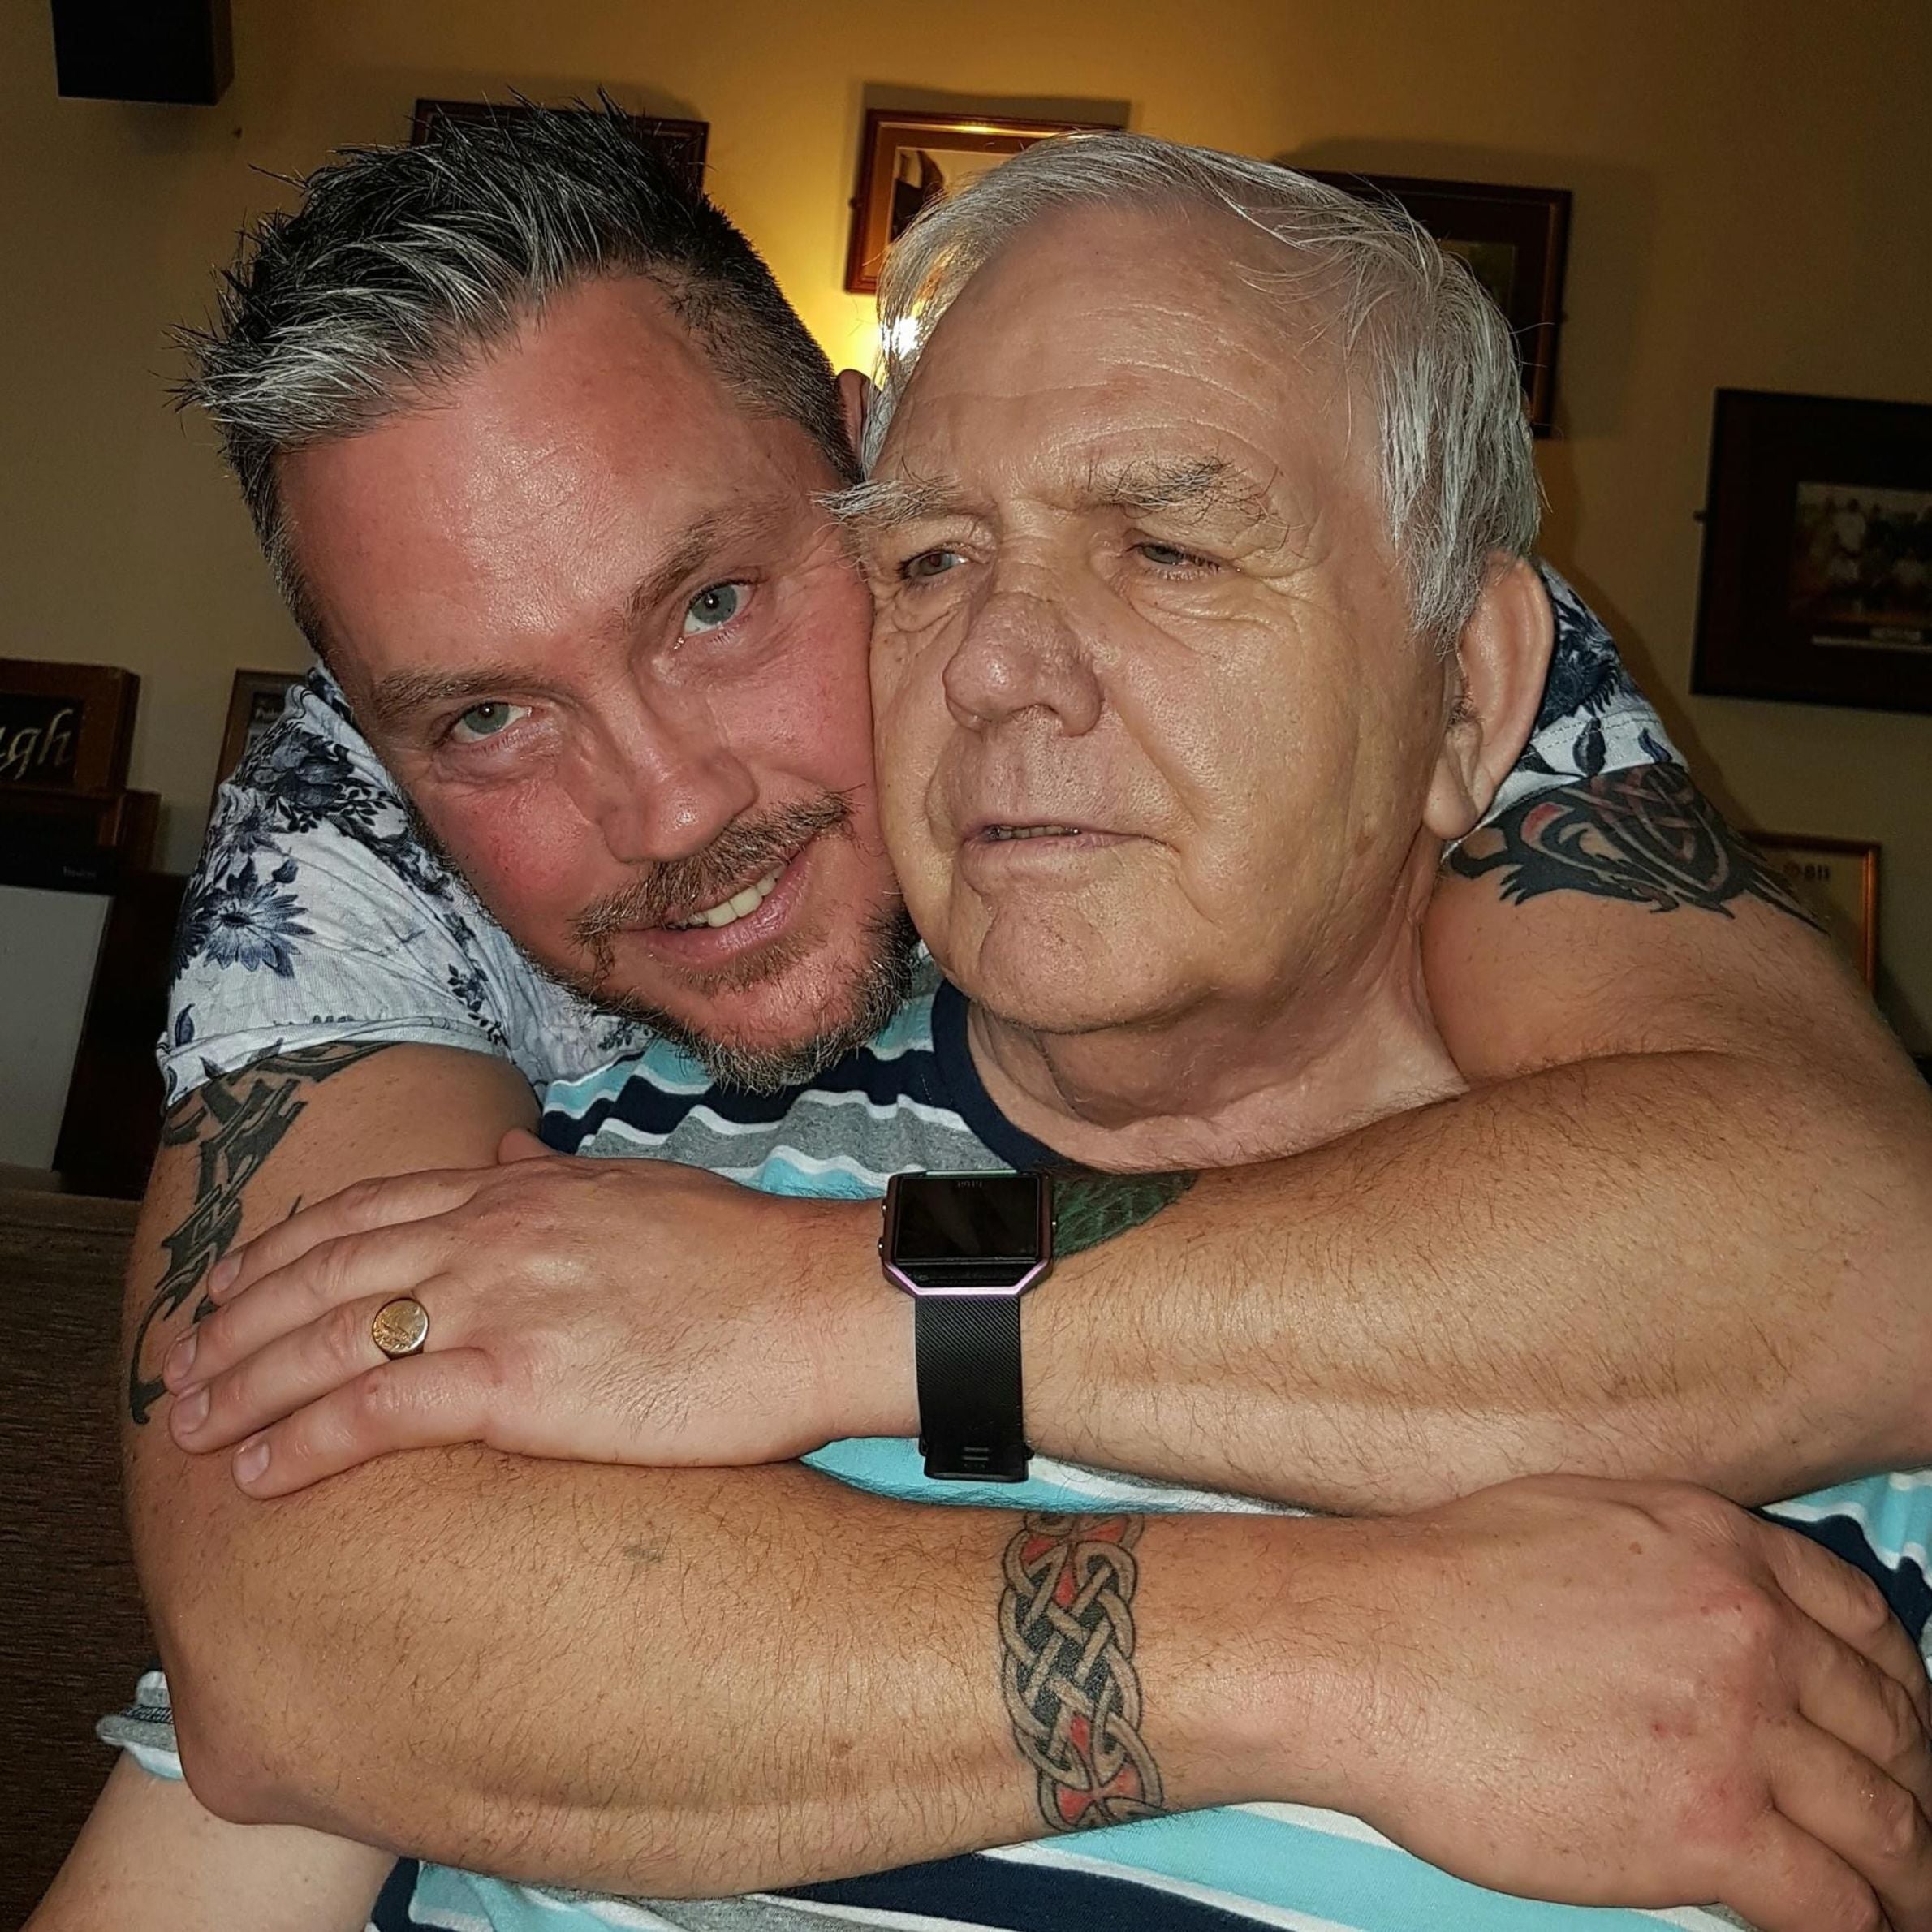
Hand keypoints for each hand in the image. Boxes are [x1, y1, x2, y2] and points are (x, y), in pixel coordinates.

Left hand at [160, 1133, 909, 1493]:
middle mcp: (489, 1236)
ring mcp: (498, 1305)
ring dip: (244, 1385)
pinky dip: (302, 1441)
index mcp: (517, 1193)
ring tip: (189, 1426)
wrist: (813, 1299)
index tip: (228, 1282)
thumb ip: (553, 1176)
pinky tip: (258, 1475)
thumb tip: (501, 1156)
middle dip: (235, 1321)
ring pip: (329, 1339)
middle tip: (176, 1365)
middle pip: (324, 1272)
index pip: (364, 1212)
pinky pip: (377, 1410)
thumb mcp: (638, 1189)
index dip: (281, 1250)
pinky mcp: (519, 1384)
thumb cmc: (744, 1255)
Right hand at [1313, 1474, 1931, 1929]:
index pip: (1868, 1624)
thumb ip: (1672, 1559)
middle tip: (1903, 1830)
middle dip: (1908, 1783)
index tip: (1892, 1730)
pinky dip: (1863, 1922)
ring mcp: (1739, 1728)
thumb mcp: (1578, 1517)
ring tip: (1908, 1902)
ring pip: (1887, 1821)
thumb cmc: (1437, 1584)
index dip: (1898, 1690)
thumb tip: (1707, 1608)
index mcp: (1719, 1547)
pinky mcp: (1709, 1826)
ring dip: (1908, 1872)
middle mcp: (1750, 1628)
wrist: (1369, 1650)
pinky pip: (1835, 1898)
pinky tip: (1855, 1929)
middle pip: (1891, 1726)